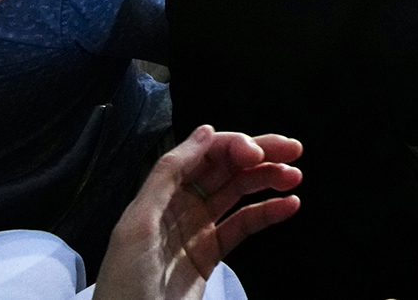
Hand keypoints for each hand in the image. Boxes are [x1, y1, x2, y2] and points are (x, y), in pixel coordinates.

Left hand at [95, 126, 303, 299]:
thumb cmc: (123, 284)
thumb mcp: (137, 224)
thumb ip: (167, 175)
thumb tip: (204, 133)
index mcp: (160, 193)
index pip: (203, 155)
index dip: (233, 146)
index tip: (257, 152)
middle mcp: (179, 205)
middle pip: (225, 169)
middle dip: (259, 156)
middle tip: (291, 150)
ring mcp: (197, 229)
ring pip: (238, 193)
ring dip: (267, 180)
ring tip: (294, 177)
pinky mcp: (210, 254)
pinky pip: (243, 226)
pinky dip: (267, 213)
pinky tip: (287, 206)